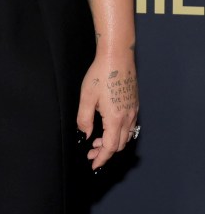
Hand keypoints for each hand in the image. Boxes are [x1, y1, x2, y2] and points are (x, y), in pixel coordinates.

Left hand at [77, 50, 138, 169]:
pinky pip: (129, 126)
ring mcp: (133, 111)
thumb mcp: (87, 96)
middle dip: (106, 152)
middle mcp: (128, 118)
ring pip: (126, 136)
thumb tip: (86, 134)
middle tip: (91, 151)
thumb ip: (84, 118)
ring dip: (113, 143)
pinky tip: (108, 127)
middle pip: (120, 145)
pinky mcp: (134, 104)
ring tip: (97, 140)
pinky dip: (119, 133)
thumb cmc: (100, 74)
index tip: (94, 164)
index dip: (102, 158)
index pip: (110, 147)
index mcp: (115, 119)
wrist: (117, 56)